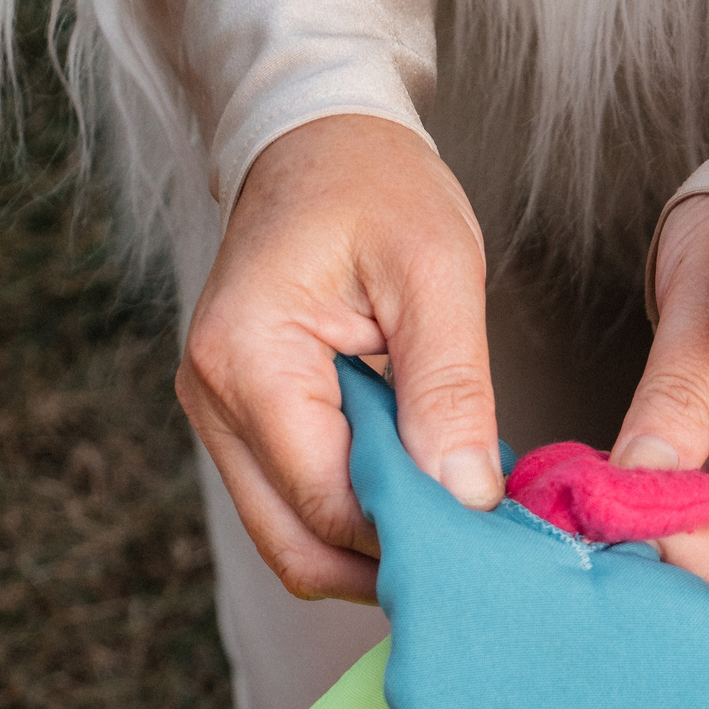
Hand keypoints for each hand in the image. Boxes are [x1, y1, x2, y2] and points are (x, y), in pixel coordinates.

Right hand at [178, 115, 502, 603]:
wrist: (320, 143)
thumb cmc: (376, 186)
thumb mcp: (438, 270)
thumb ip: (451, 387)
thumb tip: (467, 496)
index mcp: (249, 359)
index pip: (329, 503)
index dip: (413, 538)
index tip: (494, 542)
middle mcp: (214, 400)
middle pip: (298, 545)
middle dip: (390, 565)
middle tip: (482, 559)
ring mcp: (220, 418)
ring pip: (294, 538)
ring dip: (375, 549)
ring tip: (458, 527)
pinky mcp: (244, 425)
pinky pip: (297, 505)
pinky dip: (360, 519)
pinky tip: (422, 498)